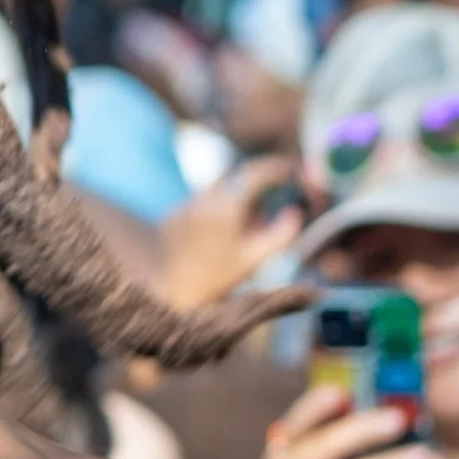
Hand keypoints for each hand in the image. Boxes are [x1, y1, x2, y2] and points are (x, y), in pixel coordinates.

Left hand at [158, 155, 305, 308]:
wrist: (163, 290)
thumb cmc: (212, 279)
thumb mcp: (253, 261)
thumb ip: (280, 235)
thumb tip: (295, 213)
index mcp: (228, 204)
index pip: (257, 172)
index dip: (278, 168)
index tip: (292, 170)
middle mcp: (205, 197)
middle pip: (238, 179)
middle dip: (259, 187)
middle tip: (272, 209)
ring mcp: (187, 205)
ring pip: (220, 191)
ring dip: (237, 201)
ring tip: (245, 233)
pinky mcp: (174, 215)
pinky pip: (203, 204)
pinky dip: (218, 211)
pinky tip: (218, 240)